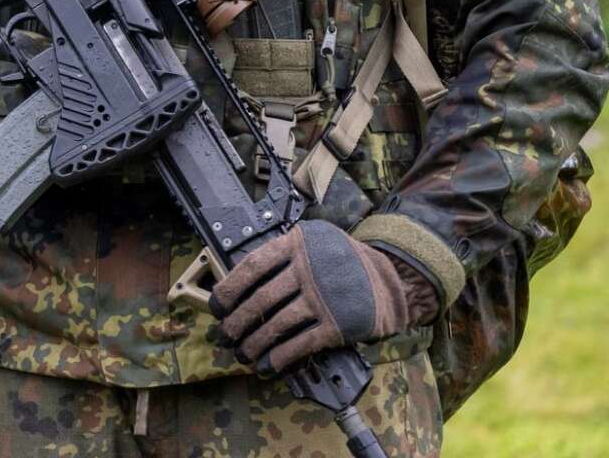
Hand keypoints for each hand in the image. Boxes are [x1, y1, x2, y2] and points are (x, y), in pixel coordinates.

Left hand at [209, 219, 439, 373]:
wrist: (392, 280)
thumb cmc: (341, 262)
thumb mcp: (312, 243)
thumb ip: (281, 257)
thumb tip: (238, 285)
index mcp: (297, 244)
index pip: (253, 266)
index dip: (230, 288)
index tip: (216, 306)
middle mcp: (309, 269)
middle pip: (261, 299)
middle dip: (237, 321)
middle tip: (224, 335)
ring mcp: (324, 297)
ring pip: (277, 323)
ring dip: (254, 342)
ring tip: (243, 354)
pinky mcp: (339, 323)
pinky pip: (301, 343)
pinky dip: (281, 356)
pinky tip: (268, 364)